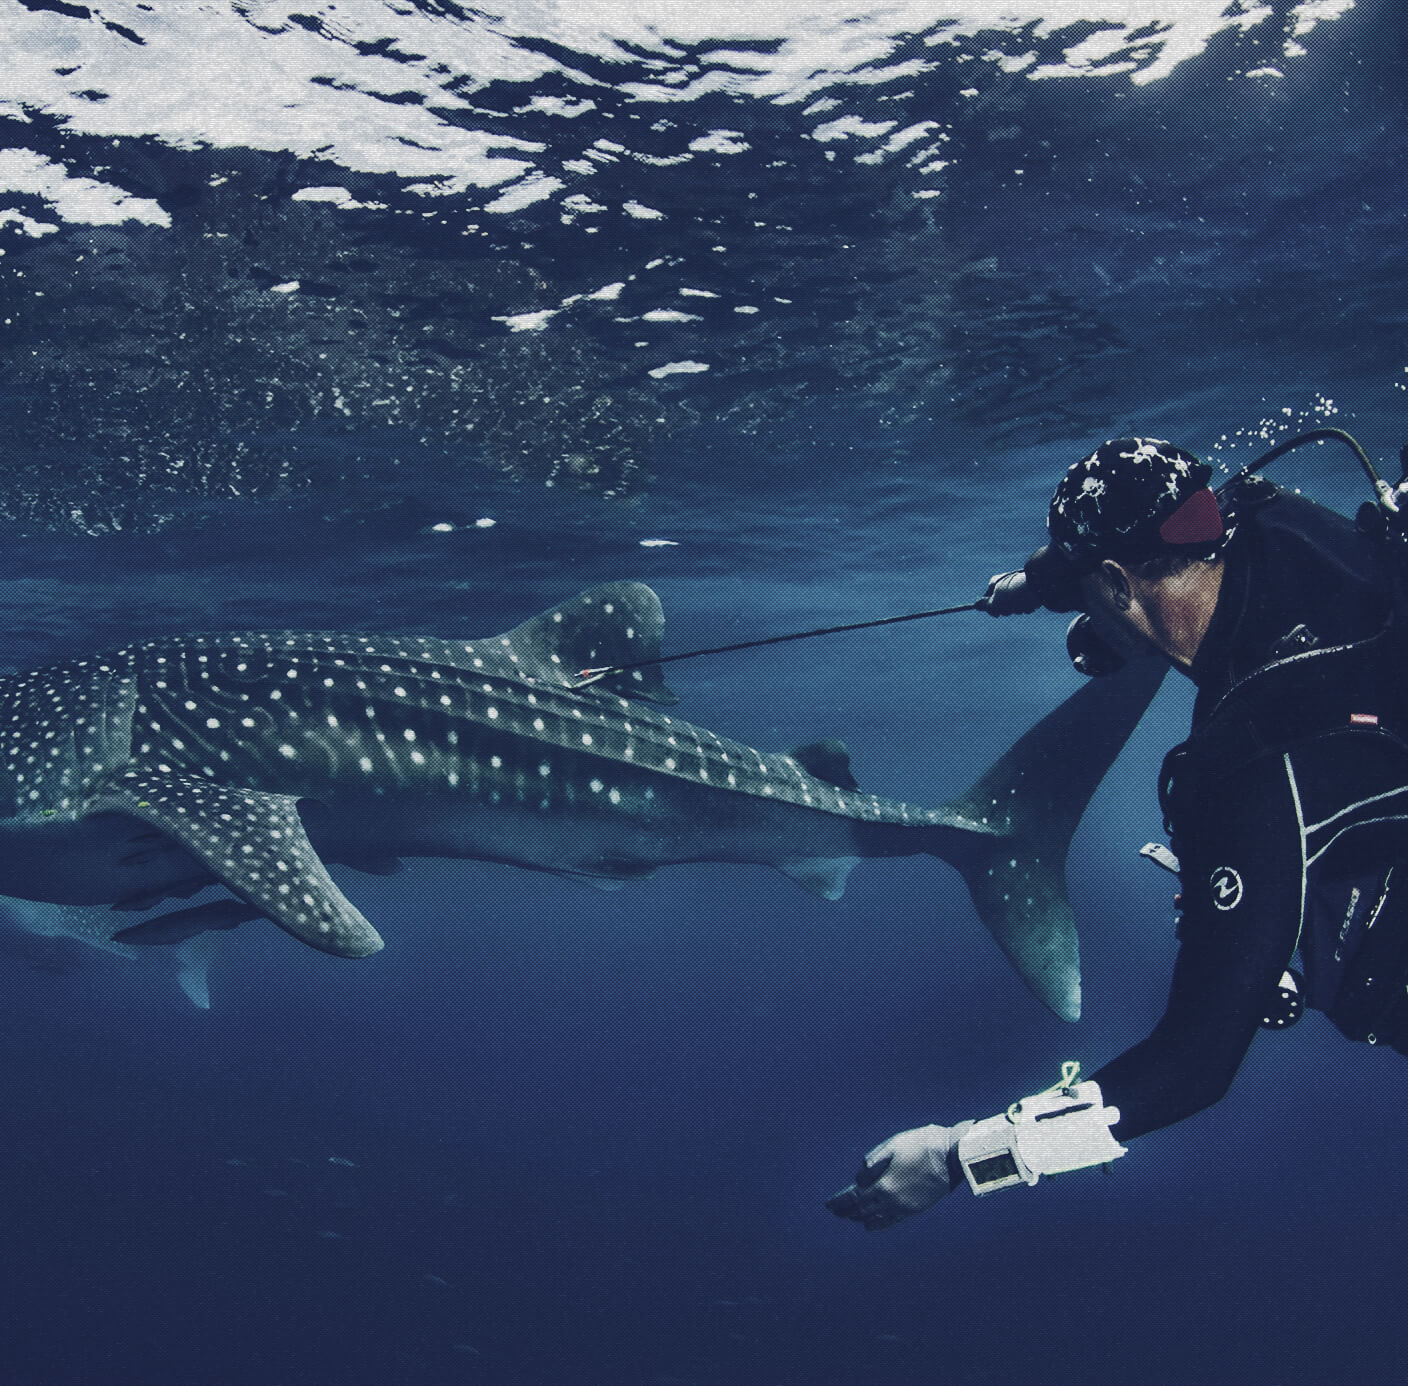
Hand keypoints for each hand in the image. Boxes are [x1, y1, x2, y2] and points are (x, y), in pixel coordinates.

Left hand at [826, 1121, 971, 1230]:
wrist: (951, 1157)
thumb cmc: (921, 1145)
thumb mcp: (893, 1145)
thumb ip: (873, 1161)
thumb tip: (859, 1177)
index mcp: (883, 1183)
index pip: (853, 1196)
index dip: (839, 1201)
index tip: (828, 1204)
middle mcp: (890, 1200)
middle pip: (861, 1209)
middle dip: (845, 1210)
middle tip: (834, 1210)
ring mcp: (903, 1207)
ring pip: (874, 1217)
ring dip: (858, 1217)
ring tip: (848, 1216)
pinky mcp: (914, 1210)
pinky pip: (890, 1221)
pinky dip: (877, 1224)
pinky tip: (869, 1225)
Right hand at [976, 569, 1037, 615]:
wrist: (1036, 587)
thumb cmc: (1012, 595)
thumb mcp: (995, 603)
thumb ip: (985, 605)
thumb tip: (976, 605)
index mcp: (995, 582)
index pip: (988, 597)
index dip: (991, 608)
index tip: (996, 615)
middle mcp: (1006, 582)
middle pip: (1002, 602)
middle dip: (1007, 609)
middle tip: (1011, 609)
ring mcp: (1019, 585)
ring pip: (1015, 603)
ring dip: (1018, 609)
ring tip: (1022, 605)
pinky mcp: (1030, 589)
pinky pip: (1025, 601)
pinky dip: (1027, 606)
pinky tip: (1030, 604)